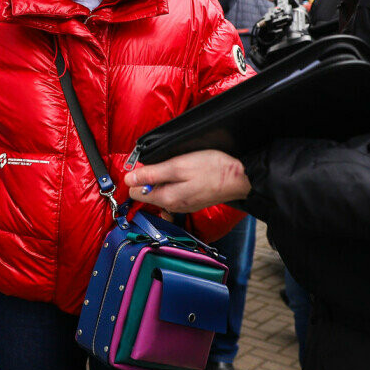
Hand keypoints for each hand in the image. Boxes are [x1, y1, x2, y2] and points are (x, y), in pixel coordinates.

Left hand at [123, 149, 250, 213]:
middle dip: (150, 178)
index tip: (147, 164)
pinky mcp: (192, 202)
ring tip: (177, 166)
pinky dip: (175, 183)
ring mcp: (183, 206)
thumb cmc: (212, 169)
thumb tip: (129, 179)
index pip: (135, 193)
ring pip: (162, 193)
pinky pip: (174, 194)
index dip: (137, 177)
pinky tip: (186, 174)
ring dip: (163, 180)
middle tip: (164, 162)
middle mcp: (173, 206)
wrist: (241, 178)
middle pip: (148, 194)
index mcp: (166, 198)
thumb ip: (153, 174)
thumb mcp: (179, 166)